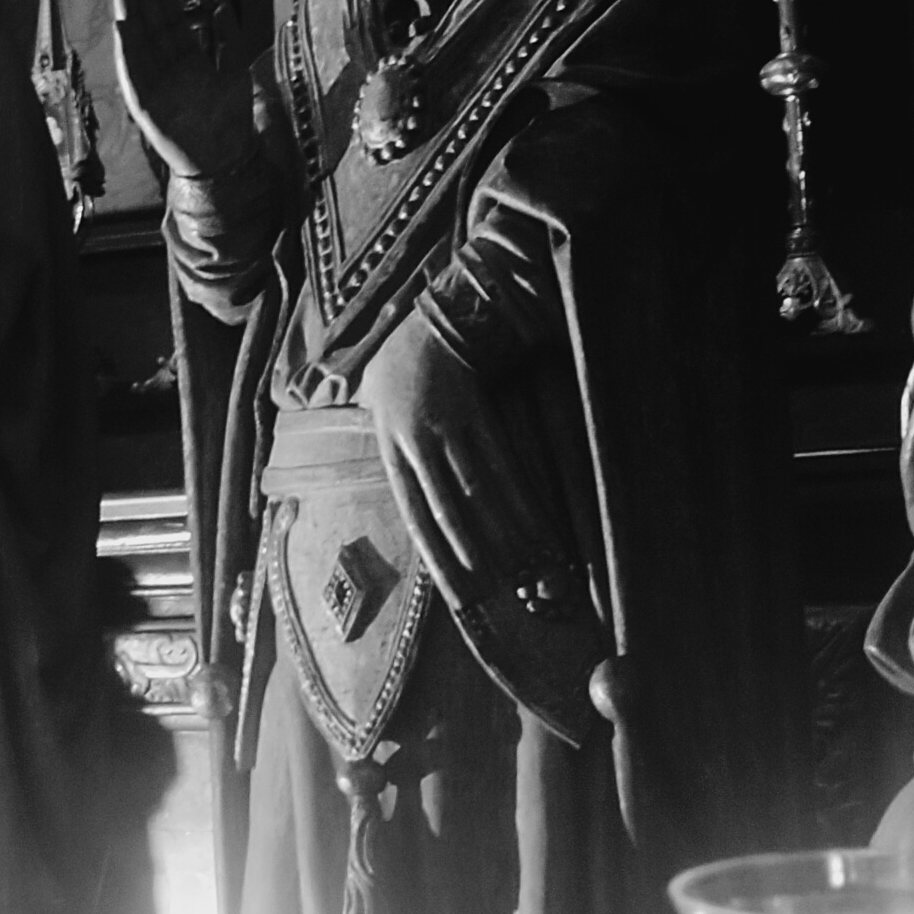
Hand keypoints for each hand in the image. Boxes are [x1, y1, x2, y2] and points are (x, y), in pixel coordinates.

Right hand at [108, 0, 245, 186]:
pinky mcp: (144, 103)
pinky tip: (122, 27)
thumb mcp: (236, 71)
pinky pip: (133, 74)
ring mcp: (153, 82)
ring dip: (129, 12)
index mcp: (186, 56)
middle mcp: (166, 65)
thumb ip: (229, 38)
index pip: (170, 14)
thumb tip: (221, 5)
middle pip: (149, 20)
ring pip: (137, 41)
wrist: (227, 157)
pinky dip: (127, 52)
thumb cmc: (232, 118)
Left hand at [358, 319, 554, 607]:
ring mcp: (452, 430)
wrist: (427, 324)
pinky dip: (521, 496)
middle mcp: (420, 445)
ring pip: (479, 491)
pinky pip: (504, 463)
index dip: (437, 554)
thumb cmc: (396, 374)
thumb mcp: (378, 418)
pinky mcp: (481, 416)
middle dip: (470, 552)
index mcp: (392, 451)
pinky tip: (535, 522)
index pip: (414, 515)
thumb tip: (409, 504)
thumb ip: (394, 459)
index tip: (457, 589)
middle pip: (448, 509)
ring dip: (502, 531)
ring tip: (522, 565)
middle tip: (492, 589)